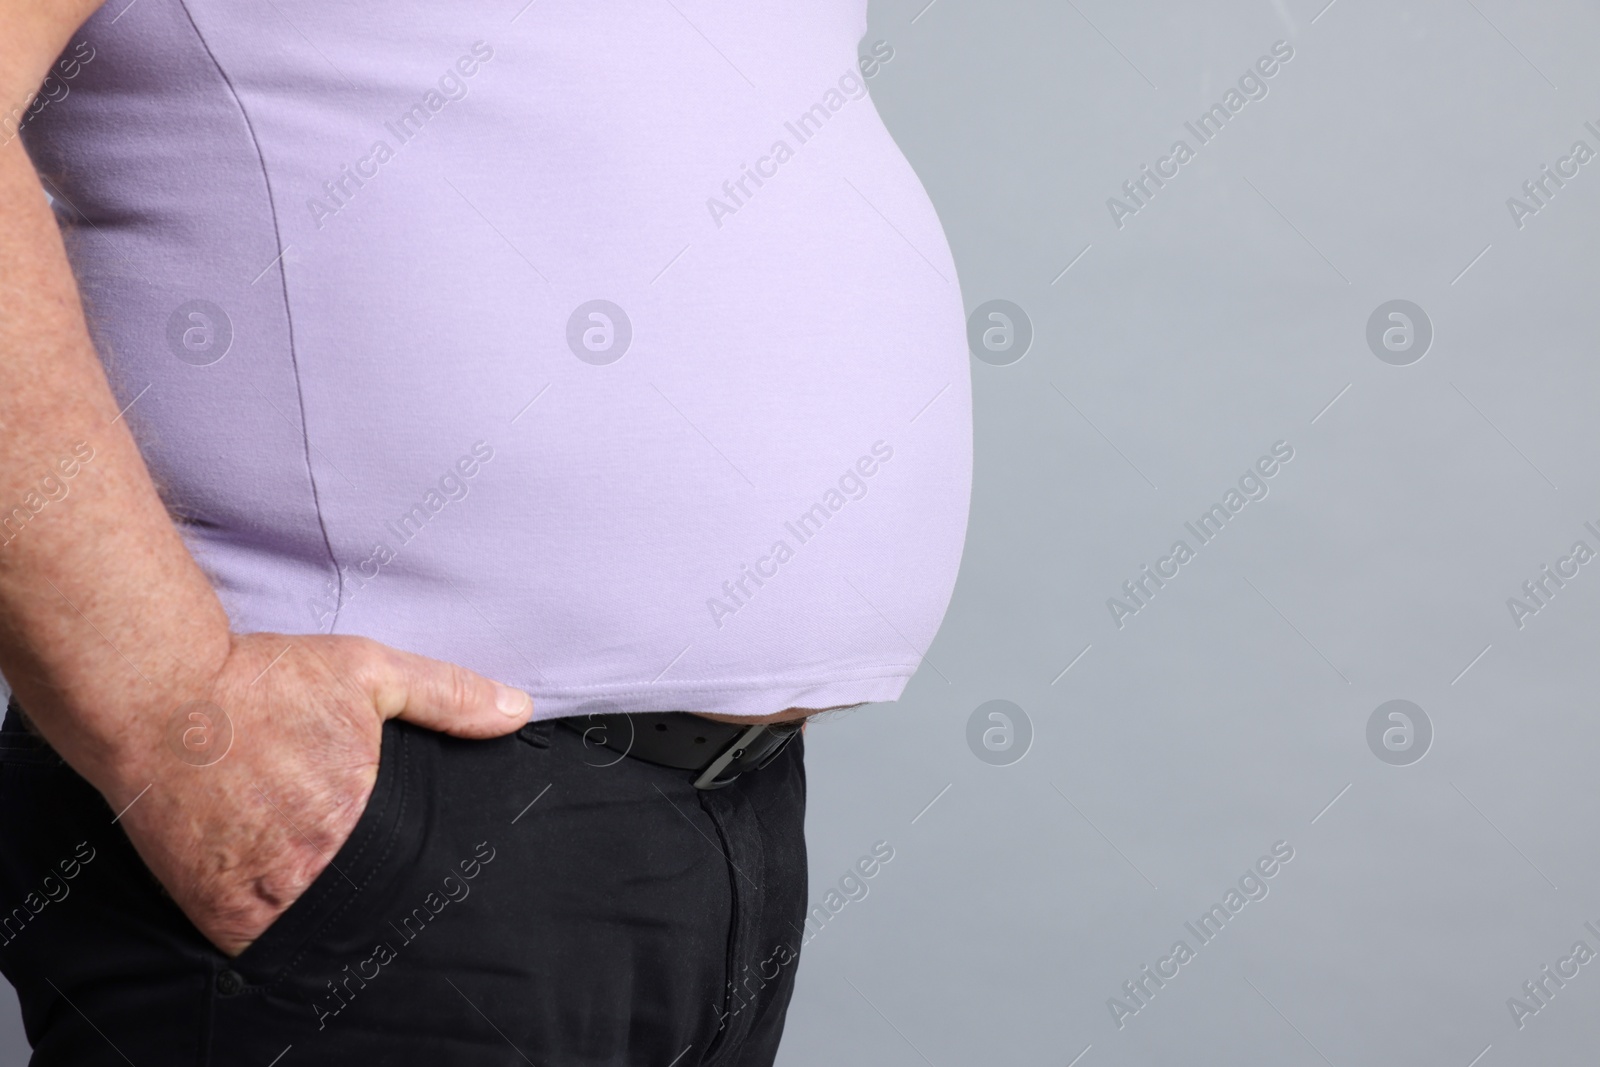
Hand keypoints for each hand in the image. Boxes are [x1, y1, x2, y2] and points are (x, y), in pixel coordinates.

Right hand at [106, 632, 531, 956]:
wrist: (159, 695)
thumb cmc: (263, 681)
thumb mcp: (368, 671)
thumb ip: (447, 695)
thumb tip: (517, 710)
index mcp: (365, 813)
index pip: (413, 868)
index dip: (414, 866)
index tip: (404, 855)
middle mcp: (318, 861)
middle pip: (367, 901)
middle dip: (370, 890)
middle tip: (354, 862)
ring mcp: (266, 891)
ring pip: (317, 928)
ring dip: (323, 913)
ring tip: (317, 878)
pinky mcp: (217, 910)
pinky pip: (260, 946)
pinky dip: (273, 931)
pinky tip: (278, 898)